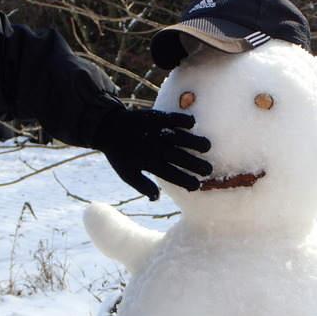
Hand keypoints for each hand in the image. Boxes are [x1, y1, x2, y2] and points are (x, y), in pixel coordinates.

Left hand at [93, 108, 211, 199]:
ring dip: (194, 141)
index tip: (196, 186)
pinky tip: (193, 124)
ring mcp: (155, 130)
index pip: (170, 174)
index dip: (184, 181)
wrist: (107, 127)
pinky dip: (183, 120)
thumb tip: (157, 198)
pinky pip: (172, 117)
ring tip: (207, 147)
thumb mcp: (127, 174)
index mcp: (147, 162)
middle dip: (195, 164)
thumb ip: (142, 186)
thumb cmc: (120, 154)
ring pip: (178, 137)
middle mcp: (153, 147)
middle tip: (209, 170)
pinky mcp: (155, 116)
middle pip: (179, 157)